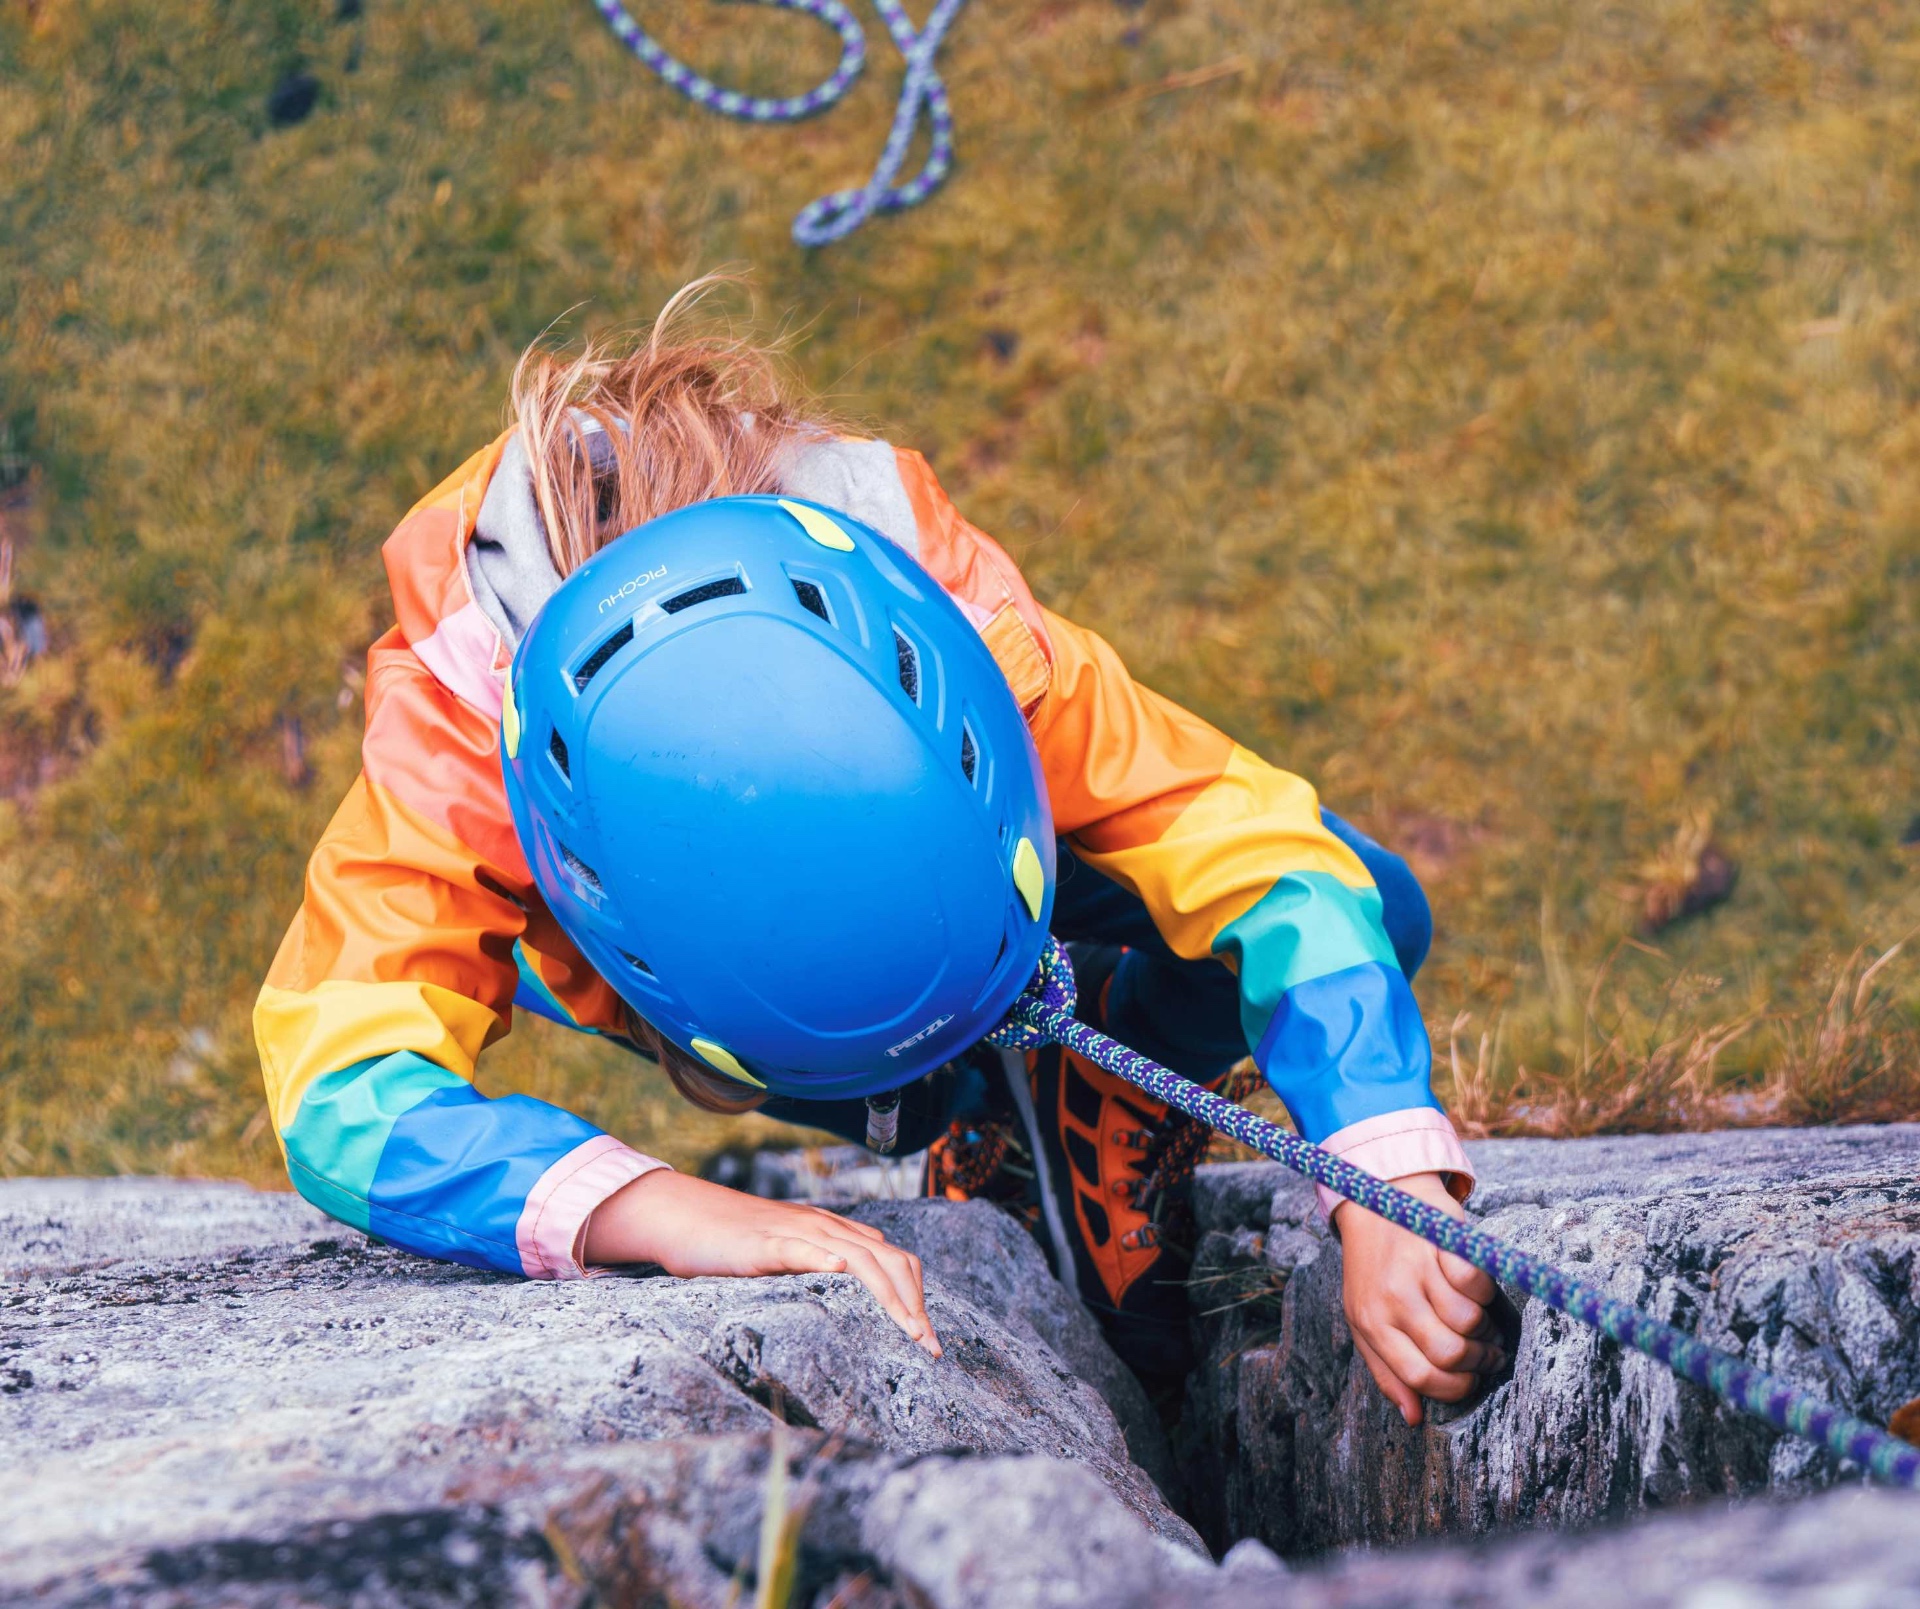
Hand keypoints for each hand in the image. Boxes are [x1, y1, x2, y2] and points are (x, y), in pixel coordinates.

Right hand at [583, 1170, 941, 1357]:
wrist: (685, 1217)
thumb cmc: (734, 1244)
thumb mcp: (788, 1259)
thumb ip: (822, 1272)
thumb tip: (854, 1301)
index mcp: (835, 1234)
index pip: (894, 1261)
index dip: (918, 1298)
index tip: (929, 1343)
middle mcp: (825, 1228)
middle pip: (889, 1260)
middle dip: (915, 1305)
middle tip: (930, 1348)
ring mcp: (795, 1231)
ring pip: (857, 1258)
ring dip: (889, 1295)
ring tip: (908, 1329)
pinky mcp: (763, 1242)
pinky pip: (799, 1247)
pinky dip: (825, 1258)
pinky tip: (841, 1271)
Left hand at [1333, 1170, 1501, 1425]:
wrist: (1374, 1199)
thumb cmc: (1372, 1269)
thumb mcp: (1365, 1321)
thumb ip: (1387, 1371)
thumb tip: (1414, 1417)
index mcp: (1371, 1323)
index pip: (1419, 1377)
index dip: (1455, 1389)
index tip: (1470, 1383)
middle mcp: (1391, 1297)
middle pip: (1450, 1353)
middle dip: (1478, 1362)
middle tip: (1487, 1355)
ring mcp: (1414, 1268)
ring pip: (1469, 1320)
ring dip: (1485, 1328)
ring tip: (1483, 1323)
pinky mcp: (1437, 1241)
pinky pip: (1476, 1281)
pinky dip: (1484, 1290)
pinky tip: (1477, 1290)